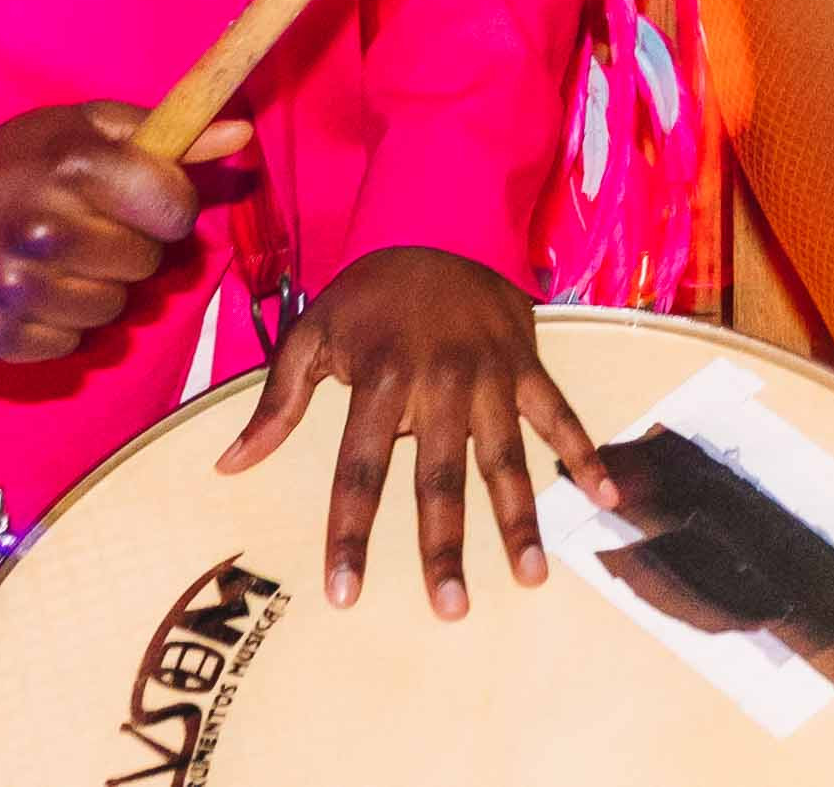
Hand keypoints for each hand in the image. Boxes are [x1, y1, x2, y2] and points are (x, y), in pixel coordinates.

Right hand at [0, 101, 235, 368]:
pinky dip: (57, 325)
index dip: (168, 204)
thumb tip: (240, 134)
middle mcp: (38, 228)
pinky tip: (31, 293)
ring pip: (110, 312)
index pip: (175, 209)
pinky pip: (66, 345)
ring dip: (96, 289)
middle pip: (145, 264)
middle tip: (89, 228)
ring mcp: (8, 286)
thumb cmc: (22, 164)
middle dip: (130, 247)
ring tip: (59, 260)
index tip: (141, 196)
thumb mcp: (90, 129)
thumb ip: (169, 134)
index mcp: (71, 166)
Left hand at [216, 246, 615, 616]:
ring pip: (506, 458)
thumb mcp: (310, 335)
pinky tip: (605, 498)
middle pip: (441, 477)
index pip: (360, 470)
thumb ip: (276, 404)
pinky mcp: (528, 364)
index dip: (351, 533)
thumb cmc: (367, 295)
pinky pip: (559, 413)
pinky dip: (585, 453)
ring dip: (519, 518)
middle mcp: (440, 382)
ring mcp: (491, 374)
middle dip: (445, 546)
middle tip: (451, 609)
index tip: (344, 593)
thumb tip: (228, 467)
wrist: (438, 224)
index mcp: (382, 380)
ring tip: (530, 576)